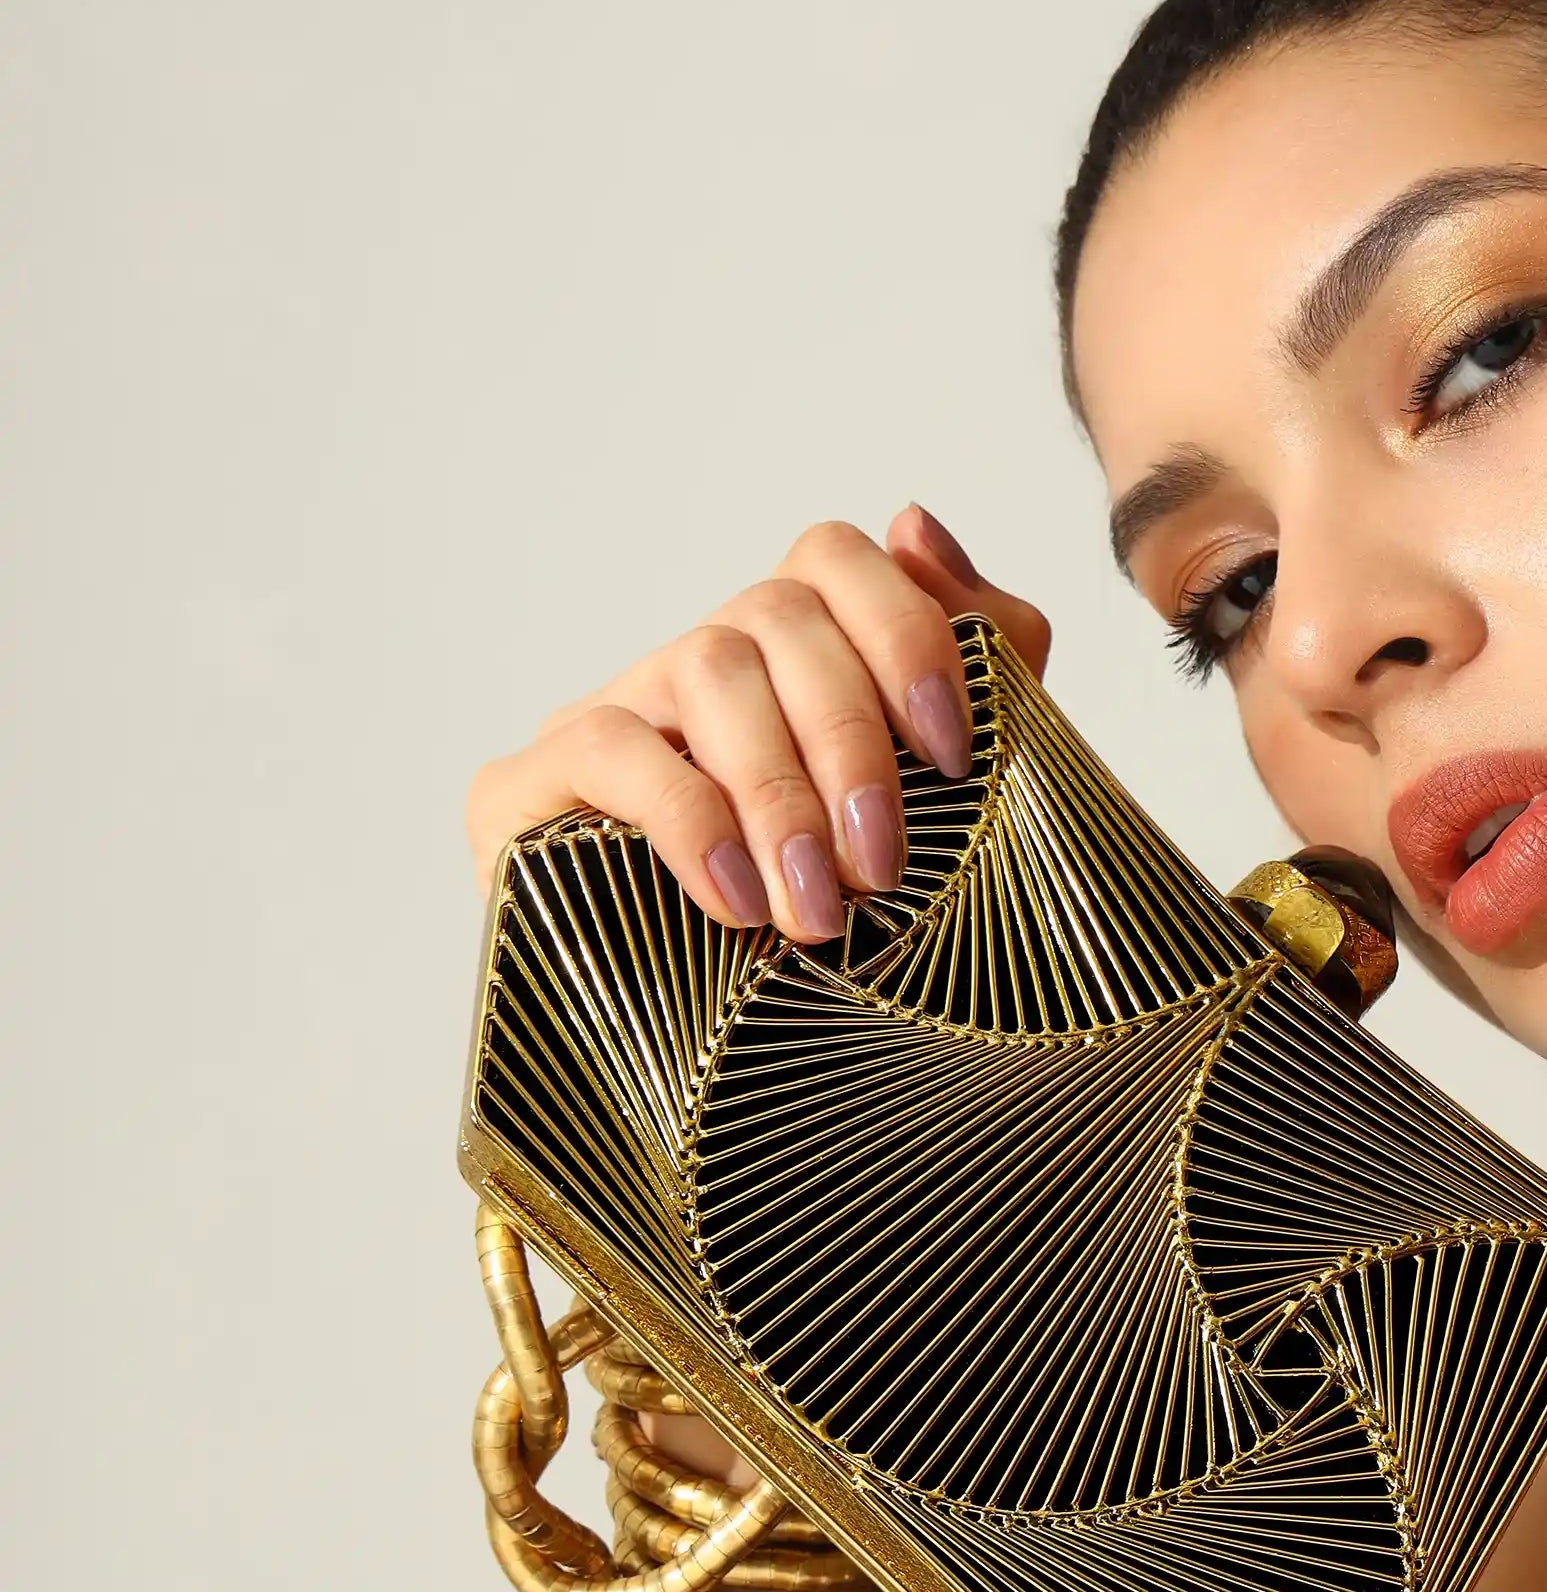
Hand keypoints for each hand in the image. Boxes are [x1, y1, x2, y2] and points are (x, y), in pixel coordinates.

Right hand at [465, 504, 1051, 945]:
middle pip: (776, 618)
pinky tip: (738, 903)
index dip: (905, 633)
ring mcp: (609, 711)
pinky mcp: (525, 784)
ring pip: (702, 669)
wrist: (707, 1068)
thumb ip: (977, 660)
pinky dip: (688, 822)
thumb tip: (918, 523)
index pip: (832, 558)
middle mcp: (694, 663)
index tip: (956, 754)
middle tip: (884, 869)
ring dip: (777, 793)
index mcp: (786, 653)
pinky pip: (611, 748)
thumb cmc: (830, 921)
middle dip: (849, 742)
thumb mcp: (940, 801)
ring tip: (819, 912)